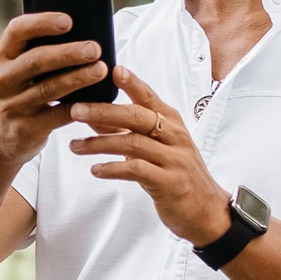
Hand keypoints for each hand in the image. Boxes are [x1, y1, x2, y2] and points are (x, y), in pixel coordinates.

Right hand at [0, 12, 110, 167]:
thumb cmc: (17, 93)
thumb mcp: (15, 70)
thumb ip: (38, 52)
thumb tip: (84, 34)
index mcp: (1, 56)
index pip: (17, 30)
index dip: (42, 22)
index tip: (68, 20)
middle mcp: (2, 79)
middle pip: (36, 60)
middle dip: (67, 53)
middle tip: (94, 48)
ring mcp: (13, 105)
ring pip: (49, 88)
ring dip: (77, 78)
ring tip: (101, 69)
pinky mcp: (27, 128)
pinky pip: (58, 116)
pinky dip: (80, 107)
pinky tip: (98, 101)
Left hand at [67, 66, 233, 246]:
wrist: (206, 210)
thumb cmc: (174, 172)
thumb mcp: (155, 146)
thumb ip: (126, 129)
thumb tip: (91, 114)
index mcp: (171, 121)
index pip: (149, 96)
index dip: (132, 82)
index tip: (112, 69)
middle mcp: (174, 136)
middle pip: (136, 117)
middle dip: (103, 112)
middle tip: (75, 110)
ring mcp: (174, 159)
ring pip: (132, 143)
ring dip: (99, 144)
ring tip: (75, 146)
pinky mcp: (170, 182)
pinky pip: (136, 170)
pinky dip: (112, 169)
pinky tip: (95, 170)